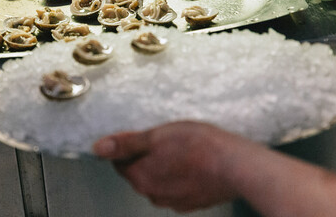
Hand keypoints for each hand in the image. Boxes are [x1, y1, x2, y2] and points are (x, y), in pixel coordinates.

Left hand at [93, 121, 243, 212]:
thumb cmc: (198, 147)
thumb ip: (125, 144)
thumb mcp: (155, 136)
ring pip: (159, 179)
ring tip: (179, 147)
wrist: (237, 166)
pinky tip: (192, 161)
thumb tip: (98, 148)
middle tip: (161, 137)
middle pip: (139, 172)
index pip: (120, 162)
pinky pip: (178, 185)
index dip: (126, 146)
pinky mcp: (193, 201)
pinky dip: (180, 174)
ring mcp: (175, 201)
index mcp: (141, 178)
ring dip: (163, 164)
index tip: (138, 134)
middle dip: (145, 155)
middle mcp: (154, 194)